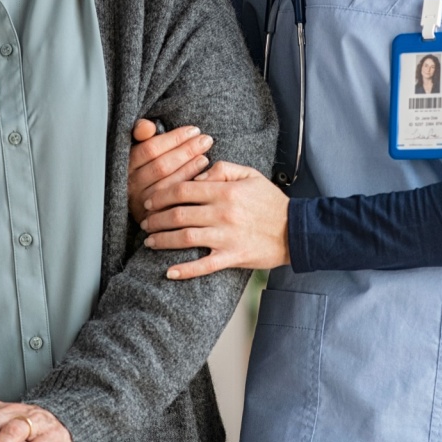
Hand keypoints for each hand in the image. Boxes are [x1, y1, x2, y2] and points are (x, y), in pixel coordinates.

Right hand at [127, 119, 213, 223]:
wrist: (145, 204)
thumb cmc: (148, 167)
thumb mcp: (142, 148)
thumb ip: (141, 132)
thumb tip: (148, 127)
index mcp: (127, 165)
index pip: (150, 149)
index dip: (174, 139)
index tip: (193, 130)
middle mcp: (130, 185)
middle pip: (161, 166)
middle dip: (186, 151)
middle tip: (206, 140)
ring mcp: (141, 203)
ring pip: (168, 184)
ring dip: (189, 169)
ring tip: (205, 157)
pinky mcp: (152, 218)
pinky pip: (173, 202)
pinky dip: (188, 187)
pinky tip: (202, 178)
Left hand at [140, 161, 290, 278]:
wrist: (296, 230)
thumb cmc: (272, 202)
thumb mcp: (250, 175)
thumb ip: (223, 169)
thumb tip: (197, 175)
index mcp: (225, 191)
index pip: (183, 190)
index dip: (161, 195)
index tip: (150, 200)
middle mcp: (222, 213)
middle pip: (178, 214)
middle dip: (155, 218)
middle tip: (144, 222)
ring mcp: (226, 237)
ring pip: (185, 238)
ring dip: (163, 240)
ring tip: (150, 241)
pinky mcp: (232, 257)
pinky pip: (204, 266)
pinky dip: (184, 270)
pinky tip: (169, 272)